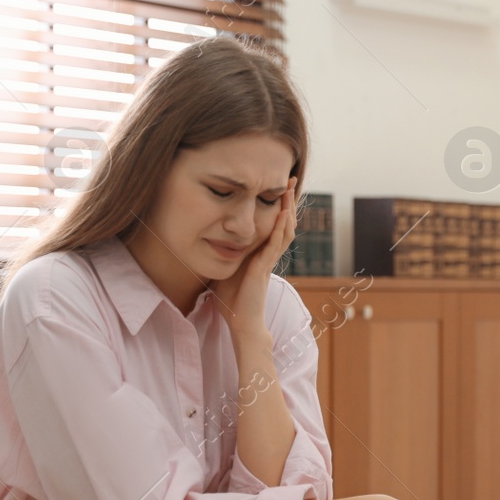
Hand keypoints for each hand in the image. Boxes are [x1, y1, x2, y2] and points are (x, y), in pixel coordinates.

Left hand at [211, 181, 296, 339]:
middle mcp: (268, 254)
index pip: (273, 224)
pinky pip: (275, 244)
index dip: (278, 205)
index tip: (278, 186)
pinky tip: (282, 213)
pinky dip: (279, 227)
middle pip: (284, 222)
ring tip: (288, 189)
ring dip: (287, 208)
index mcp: (260, 252)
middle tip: (290, 178)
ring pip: (284, 229)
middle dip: (287, 200)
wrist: (240, 321)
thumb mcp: (226, 267)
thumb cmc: (232, 299)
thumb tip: (209, 236)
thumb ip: (224, 252)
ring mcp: (269, 260)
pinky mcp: (265, 267)